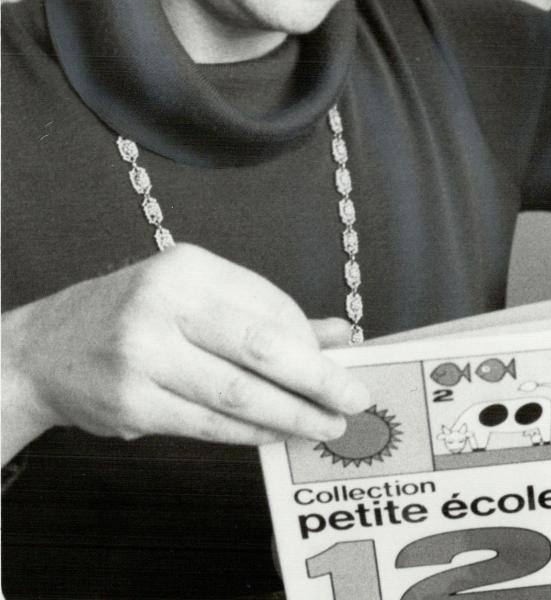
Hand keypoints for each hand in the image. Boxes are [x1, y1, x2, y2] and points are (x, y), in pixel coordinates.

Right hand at [1, 244, 371, 464]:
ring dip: (293, 414)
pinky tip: (279, 434)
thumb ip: (269, 313)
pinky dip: (252, 431)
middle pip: (262, 347)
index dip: (313, 341)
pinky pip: (209, 424)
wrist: (42, 351)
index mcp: (189, 268)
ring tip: (327, 425)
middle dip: (319, 378)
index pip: (271, 306)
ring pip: (239, 392)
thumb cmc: (136, 318)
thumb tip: (342, 334)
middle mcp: (165, 306)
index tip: (344, 363)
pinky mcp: (132, 404)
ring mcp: (144, 356)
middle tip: (355, 399)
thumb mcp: (197, 296)